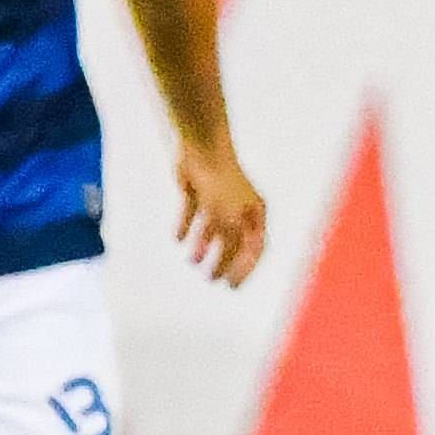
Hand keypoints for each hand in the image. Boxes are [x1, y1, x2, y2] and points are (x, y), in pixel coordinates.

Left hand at [178, 144, 266, 286]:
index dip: (246, 269)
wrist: (200, 148)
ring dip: (204, 247)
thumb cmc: (221, 184)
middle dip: (224, 262)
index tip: (233, 286)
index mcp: (256, 213)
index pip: (256, 248)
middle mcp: (239, 208)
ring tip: (192, 261)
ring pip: (214, 230)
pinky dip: (186, 227)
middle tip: (212, 279)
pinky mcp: (198, 192)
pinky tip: (178, 239)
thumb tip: (223, 267)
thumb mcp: (229, 220)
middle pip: (235, 242)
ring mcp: (219, 200)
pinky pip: (193, 215)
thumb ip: (229, 244)